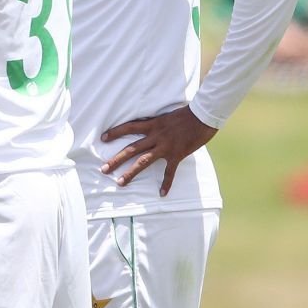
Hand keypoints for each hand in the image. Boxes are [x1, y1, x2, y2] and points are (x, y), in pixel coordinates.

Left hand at [100, 106, 216, 194]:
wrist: (204, 115)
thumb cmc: (187, 114)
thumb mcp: (166, 116)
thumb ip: (157, 125)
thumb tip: (150, 129)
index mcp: (153, 125)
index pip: (129, 127)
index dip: (115, 132)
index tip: (102, 138)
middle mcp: (156, 136)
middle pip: (131, 149)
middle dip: (116, 159)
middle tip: (103, 169)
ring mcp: (165, 146)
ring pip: (143, 161)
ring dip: (130, 173)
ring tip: (119, 183)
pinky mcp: (177, 154)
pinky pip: (170, 172)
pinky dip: (166, 183)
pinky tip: (161, 194)